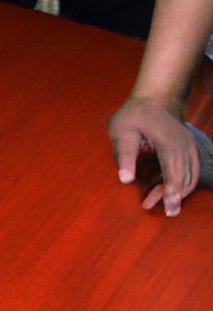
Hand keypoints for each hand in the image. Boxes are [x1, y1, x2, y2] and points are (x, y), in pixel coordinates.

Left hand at [108, 96, 199, 215]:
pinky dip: (181, 183)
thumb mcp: (121, 130)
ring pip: (190, 177)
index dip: (173, 191)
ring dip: (178, 192)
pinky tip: (165, 190)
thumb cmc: (134, 114)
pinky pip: (189, 171)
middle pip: (184, 178)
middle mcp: (184, 146)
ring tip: (163, 205)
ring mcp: (190, 148)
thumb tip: (125, 179)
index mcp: (168, 142)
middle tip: (164, 212)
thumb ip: (124, 154)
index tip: (169, 207)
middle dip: (175, 197)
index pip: (175, 171)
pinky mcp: (189, 150)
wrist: (155, 97)